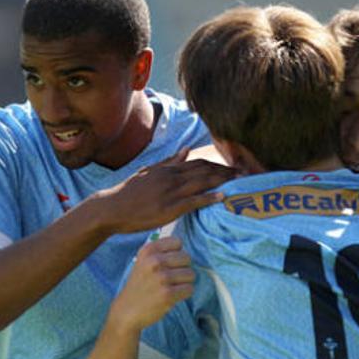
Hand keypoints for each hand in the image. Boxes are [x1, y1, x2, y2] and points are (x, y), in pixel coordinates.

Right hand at [95, 148, 237, 234]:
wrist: (112, 208)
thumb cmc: (129, 192)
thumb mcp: (149, 172)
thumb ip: (169, 162)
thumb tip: (187, 150)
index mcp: (168, 169)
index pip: (199, 163)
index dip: (218, 164)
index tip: (233, 167)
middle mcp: (172, 177)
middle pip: (205, 171)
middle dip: (227, 171)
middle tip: (245, 173)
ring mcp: (171, 192)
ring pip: (202, 183)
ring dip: (223, 181)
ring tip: (240, 182)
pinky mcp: (169, 208)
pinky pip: (194, 201)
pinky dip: (209, 197)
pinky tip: (222, 197)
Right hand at [109, 236, 194, 333]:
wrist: (126, 311)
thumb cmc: (139, 285)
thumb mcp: (143, 262)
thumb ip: (161, 252)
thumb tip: (183, 249)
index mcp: (148, 250)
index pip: (177, 242)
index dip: (177, 253)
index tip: (170, 263)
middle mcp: (154, 261)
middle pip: (186, 258)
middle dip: (182, 268)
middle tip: (171, 278)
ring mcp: (162, 278)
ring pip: (190, 274)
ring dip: (184, 282)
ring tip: (171, 287)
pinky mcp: (168, 294)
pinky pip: (189, 289)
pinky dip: (184, 294)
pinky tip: (172, 296)